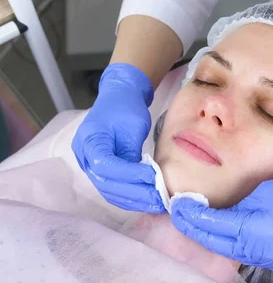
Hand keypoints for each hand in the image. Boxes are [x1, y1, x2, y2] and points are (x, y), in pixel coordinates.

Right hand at [72, 63, 164, 212]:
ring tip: (157, 203)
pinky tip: (148, 200)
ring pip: (109, 191)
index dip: (130, 175)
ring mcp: (90, 165)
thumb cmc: (126, 107)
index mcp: (89, 140)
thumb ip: (131, 153)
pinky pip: (112, 189)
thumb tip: (142, 180)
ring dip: (134, 200)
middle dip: (135, 193)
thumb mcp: (132, 126)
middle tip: (159, 198)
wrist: (119, 97)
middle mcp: (84, 156)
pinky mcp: (100, 171)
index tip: (152, 177)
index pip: (106, 165)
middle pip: (106, 184)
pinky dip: (130, 197)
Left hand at [170, 163, 272, 268]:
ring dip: (211, 237)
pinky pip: (245, 252)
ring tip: (195, 221)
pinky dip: (230, 242)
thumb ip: (237, 206)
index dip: (193, 217)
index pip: (214, 227)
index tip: (177, 205)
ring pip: (230, 250)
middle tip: (179, 213)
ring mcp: (269, 260)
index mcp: (256, 233)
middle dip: (196, 228)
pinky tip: (221, 231)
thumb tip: (214, 210)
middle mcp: (260, 253)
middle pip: (218, 243)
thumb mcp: (263, 193)